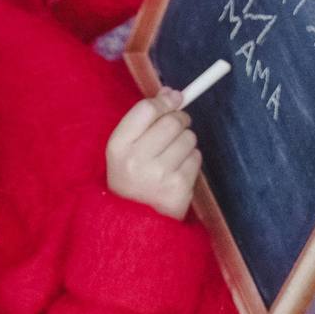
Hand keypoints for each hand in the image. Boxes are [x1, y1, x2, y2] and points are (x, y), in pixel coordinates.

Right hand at [106, 92, 200, 219]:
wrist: (133, 221)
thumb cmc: (131, 177)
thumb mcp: (126, 148)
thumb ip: (145, 118)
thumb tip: (171, 92)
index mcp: (118, 146)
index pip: (147, 109)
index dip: (164, 101)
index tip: (174, 98)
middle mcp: (137, 159)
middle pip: (171, 122)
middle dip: (180, 119)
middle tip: (178, 124)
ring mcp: (159, 174)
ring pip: (188, 138)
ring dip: (186, 141)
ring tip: (174, 153)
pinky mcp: (179, 187)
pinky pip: (196, 158)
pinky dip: (191, 159)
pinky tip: (178, 169)